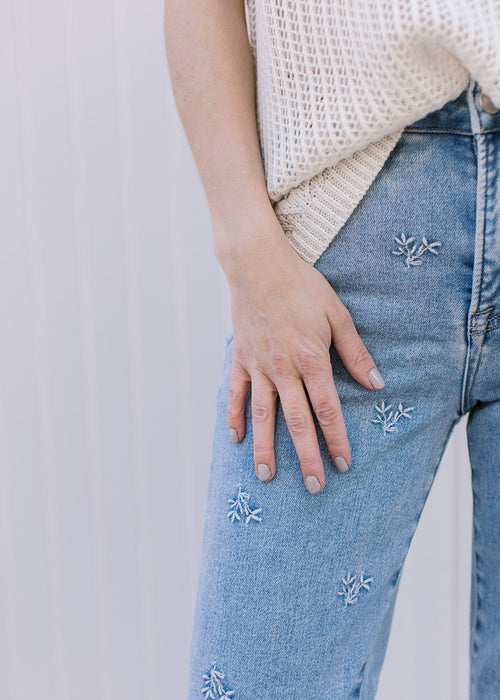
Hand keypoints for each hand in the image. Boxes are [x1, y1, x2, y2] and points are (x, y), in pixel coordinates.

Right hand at [222, 229, 384, 493]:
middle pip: (296, 422)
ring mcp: (258, 366)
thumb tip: (377, 384)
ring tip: (267, 477)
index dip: (337, 439)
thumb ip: (356, 353)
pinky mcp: (240, 358)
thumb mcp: (338, 314)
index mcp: (311, 359)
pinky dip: (233, 416)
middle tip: (314, 487)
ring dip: (266, 447)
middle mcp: (283, 369)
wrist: (258, 264)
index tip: (343, 464)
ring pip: (262, 415)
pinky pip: (235, 393)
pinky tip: (235, 439)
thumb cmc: (302, 286)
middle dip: (306, 457)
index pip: (327, 410)